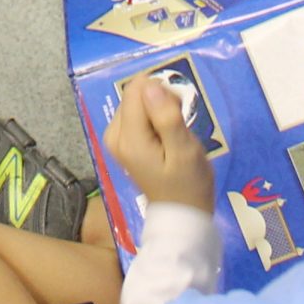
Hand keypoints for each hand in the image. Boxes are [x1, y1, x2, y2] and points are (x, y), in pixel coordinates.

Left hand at [106, 75, 213, 211]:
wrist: (181, 216)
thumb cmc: (188, 185)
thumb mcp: (184, 152)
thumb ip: (166, 117)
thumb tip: (151, 86)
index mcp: (128, 138)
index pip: (137, 90)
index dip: (162, 93)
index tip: (180, 112)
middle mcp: (114, 135)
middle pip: (135, 95)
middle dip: (160, 102)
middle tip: (179, 127)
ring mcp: (116, 140)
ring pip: (136, 103)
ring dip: (158, 111)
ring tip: (174, 135)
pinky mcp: (122, 143)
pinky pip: (136, 115)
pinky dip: (153, 120)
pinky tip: (165, 138)